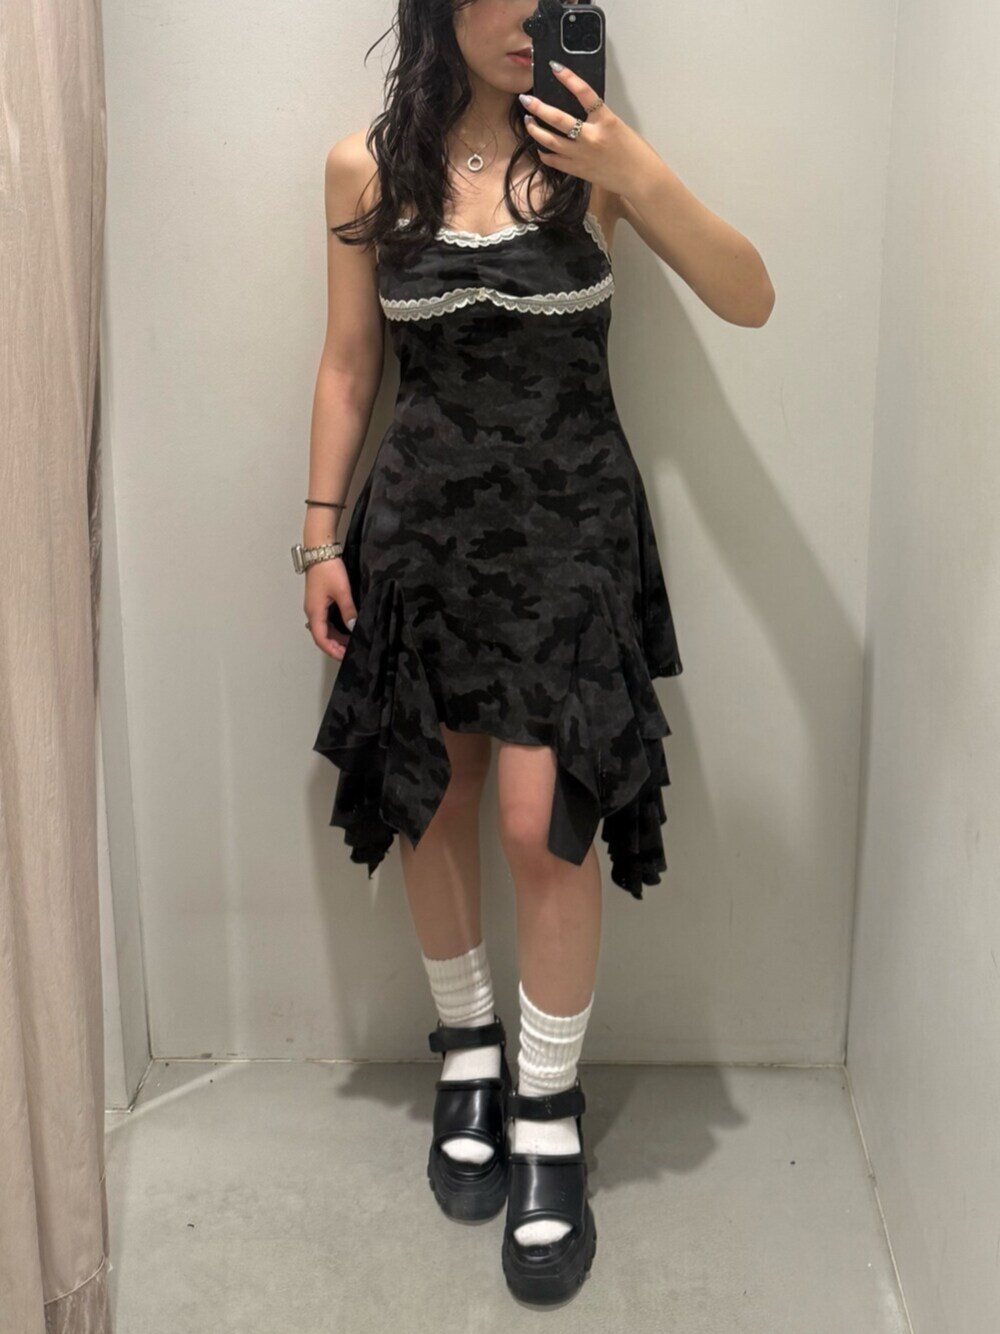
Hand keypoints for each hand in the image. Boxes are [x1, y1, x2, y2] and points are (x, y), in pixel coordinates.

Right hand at [304, 559, 356, 661]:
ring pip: (324, 629)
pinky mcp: (319, 602)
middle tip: (351, 653)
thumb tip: (353, 627)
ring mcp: (314, 607)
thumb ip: (348, 610)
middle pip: (322, 636)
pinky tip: (346, 630)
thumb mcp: (342, 591)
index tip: (344, 657)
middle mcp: (312, 611)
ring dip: (336, 638)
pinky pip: (325, 621)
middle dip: (335, 647)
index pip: (321, 639)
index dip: (332, 650)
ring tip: (351, 644)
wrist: (320, 551)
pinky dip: (335, 629)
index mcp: (314, 611)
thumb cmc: (328, 569)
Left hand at [519, 63, 658, 197]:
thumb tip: (581, 112)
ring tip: (528, 121)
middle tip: (526, 99)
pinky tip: (540, 147)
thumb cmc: (635, 152)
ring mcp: (581, 155)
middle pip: (558, 119)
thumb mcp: (619, 127)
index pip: (585, 93)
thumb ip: (599, 119)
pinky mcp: (578, 170)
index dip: (568, 78)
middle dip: (538, 107)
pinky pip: (554, 161)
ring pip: (550, 141)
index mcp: (606, 120)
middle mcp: (591, 137)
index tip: (555, 67)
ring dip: (535, 130)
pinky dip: (544, 153)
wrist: (641, 179)